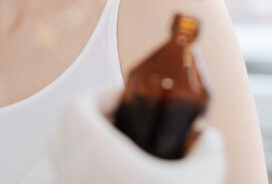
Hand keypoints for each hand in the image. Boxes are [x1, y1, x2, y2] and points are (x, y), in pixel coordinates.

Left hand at [47, 87, 226, 183]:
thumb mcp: (200, 180)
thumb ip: (208, 151)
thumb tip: (209, 137)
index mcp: (94, 152)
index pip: (77, 106)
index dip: (100, 95)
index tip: (125, 99)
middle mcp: (71, 172)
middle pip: (64, 129)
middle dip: (90, 118)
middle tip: (122, 121)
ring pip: (62, 159)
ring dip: (85, 147)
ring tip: (122, 153)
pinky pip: (69, 182)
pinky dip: (86, 174)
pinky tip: (118, 181)